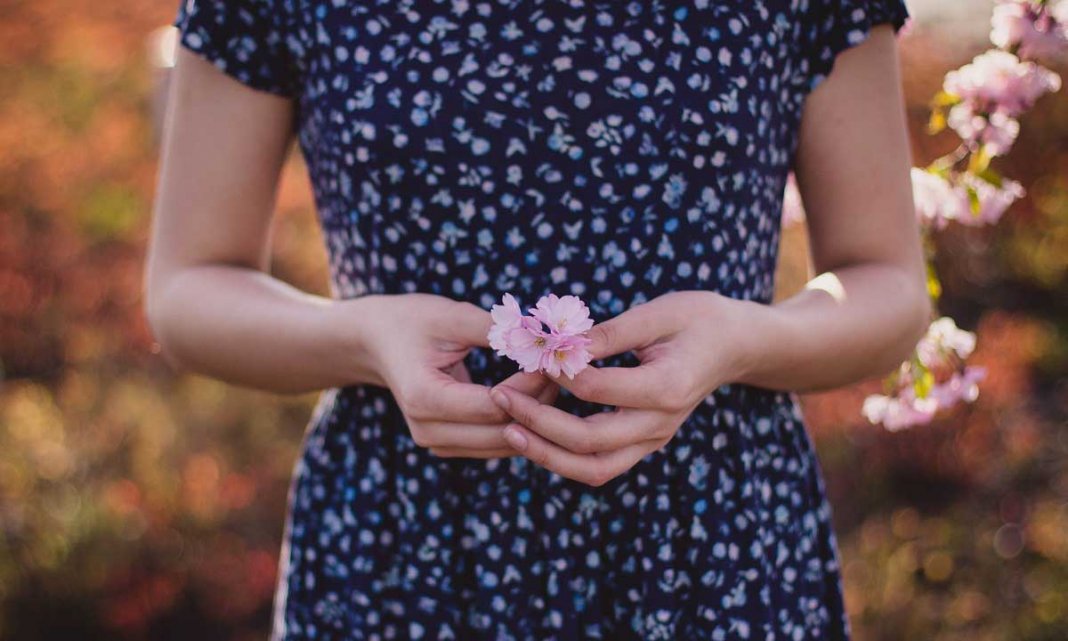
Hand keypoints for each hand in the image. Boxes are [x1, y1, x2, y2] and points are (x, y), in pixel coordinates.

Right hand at [357, 293, 558, 458]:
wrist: (377, 342)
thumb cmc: (412, 322)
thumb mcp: (451, 316)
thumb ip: (496, 330)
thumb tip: (544, 338)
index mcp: (424, 398)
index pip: (495, 405)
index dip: (531, 384)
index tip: (554, 359)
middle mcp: (428, 431)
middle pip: (504, 432)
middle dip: (539, 403)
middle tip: (563, 371)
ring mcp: (437, 444)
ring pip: (505, 445)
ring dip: (535, 417)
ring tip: (553, 379)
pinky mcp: (448, 446)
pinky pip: (496, 444)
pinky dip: (521, 424)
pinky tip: (537, 395)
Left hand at [489, 291, 752, 484]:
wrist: (734, 345)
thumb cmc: (698, 319)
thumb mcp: (658, 312)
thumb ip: (610, 332)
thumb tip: (561, 343)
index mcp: (666, 387)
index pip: (596, 390)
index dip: (556, 373)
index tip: (530, 353)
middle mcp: (660, 423)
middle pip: (589, 441)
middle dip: (538, 422)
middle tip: (500, 396)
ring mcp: (653, 440)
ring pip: (593, 468)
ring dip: (546, 454)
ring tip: (508, 430)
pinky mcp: (645, 444)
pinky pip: (600, 466)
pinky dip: (564, 458)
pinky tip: (534, 436)